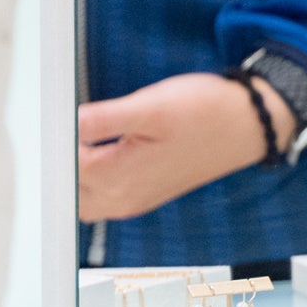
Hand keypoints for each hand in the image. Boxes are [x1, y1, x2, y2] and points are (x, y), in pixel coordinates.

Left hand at [76, 72, 290, 223]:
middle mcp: (122, 199)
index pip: (62, 166)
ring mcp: (133, 200)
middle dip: (59, 160)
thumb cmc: (207, 112)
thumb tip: (65, 124)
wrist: (250, 125)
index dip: (55, 137)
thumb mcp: (152, 106)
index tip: (57, 114)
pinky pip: (100, 197)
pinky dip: (90, 178)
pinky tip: (99, 149)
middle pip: (64, 190)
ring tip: (78, 137)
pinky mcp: (144, 193)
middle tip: (62, 124)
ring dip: (72, 173)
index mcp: (119, 179)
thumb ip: (103, 119)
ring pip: (80, 198)